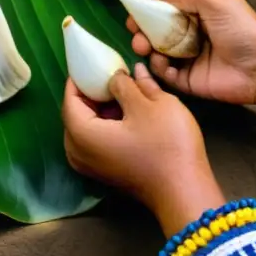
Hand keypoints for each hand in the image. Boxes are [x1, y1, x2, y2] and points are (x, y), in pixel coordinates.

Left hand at [62, 65, 222, 234]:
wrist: (185, 193)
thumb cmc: (166, 145)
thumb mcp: (149, 104)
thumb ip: (126, 84)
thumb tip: (116, 75)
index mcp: (81, 133)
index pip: (70, 98)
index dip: (81, 78)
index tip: (94, 62)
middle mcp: (77, 153)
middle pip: (76, 114)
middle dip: (91, 93)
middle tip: (110, 75)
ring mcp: (91, 167)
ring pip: (87, 129)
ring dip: (101, 110)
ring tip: (122, 92)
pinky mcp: (106, 173)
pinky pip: (96, 142)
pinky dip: (107, 126)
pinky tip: (128, 116)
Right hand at [126, 0, 255, 106]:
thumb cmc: (240, 29)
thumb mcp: (213, 0)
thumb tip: (154, 0)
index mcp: (195, 15)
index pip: (163, 13)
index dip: (146, 15)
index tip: (133, 18)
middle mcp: (189, 36)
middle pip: (155, 34)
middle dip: (142, 34)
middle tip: (138, 38)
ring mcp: (187, 60)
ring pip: (156, 54)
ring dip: (147, 50)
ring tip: (147, 50)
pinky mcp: (187, 81)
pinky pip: (164, 75)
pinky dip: (159, 69)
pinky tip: (163, 65)